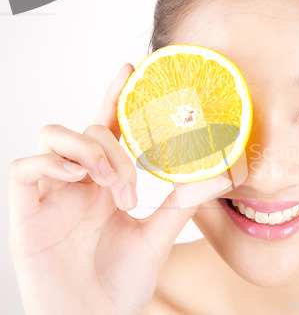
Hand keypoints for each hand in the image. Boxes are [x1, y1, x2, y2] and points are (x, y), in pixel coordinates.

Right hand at [8, 64, 231, 314]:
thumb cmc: (121, 282)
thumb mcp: (157, 236)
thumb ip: (182, 203)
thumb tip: (220, 174)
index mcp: (107, 183)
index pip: (109, 128)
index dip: (116, 96)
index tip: (132, 69)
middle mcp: (79, 181)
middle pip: (88, 130)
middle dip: (114, 150)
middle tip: (131, 188)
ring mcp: (51, 193)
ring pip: (55, 136)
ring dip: (88, 152)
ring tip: (109, 185)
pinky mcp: (26, 211)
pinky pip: (25, 167)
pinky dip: (52, 165)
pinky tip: (78, 182)